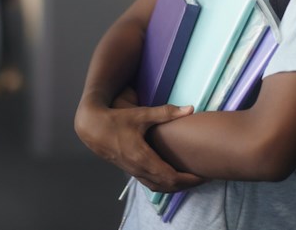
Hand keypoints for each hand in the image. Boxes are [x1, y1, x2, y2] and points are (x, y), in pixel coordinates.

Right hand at [74, 95, 205, 193]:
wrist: (93, 128)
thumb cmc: (116, 119)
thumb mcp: (141, 114)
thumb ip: (166, 112)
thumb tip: (190, 108)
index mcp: (142, 157)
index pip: (170, 176)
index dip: (188, 179)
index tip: (202, 175)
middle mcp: (138, 168)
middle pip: (167, 186)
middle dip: (186, 184)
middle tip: (203, 178)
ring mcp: (133, 171)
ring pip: (158, 187)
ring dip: (175, 187)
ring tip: (191, 180)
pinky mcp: (130, 170)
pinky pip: (150, 183)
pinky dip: (164, 184)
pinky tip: (172, 178)